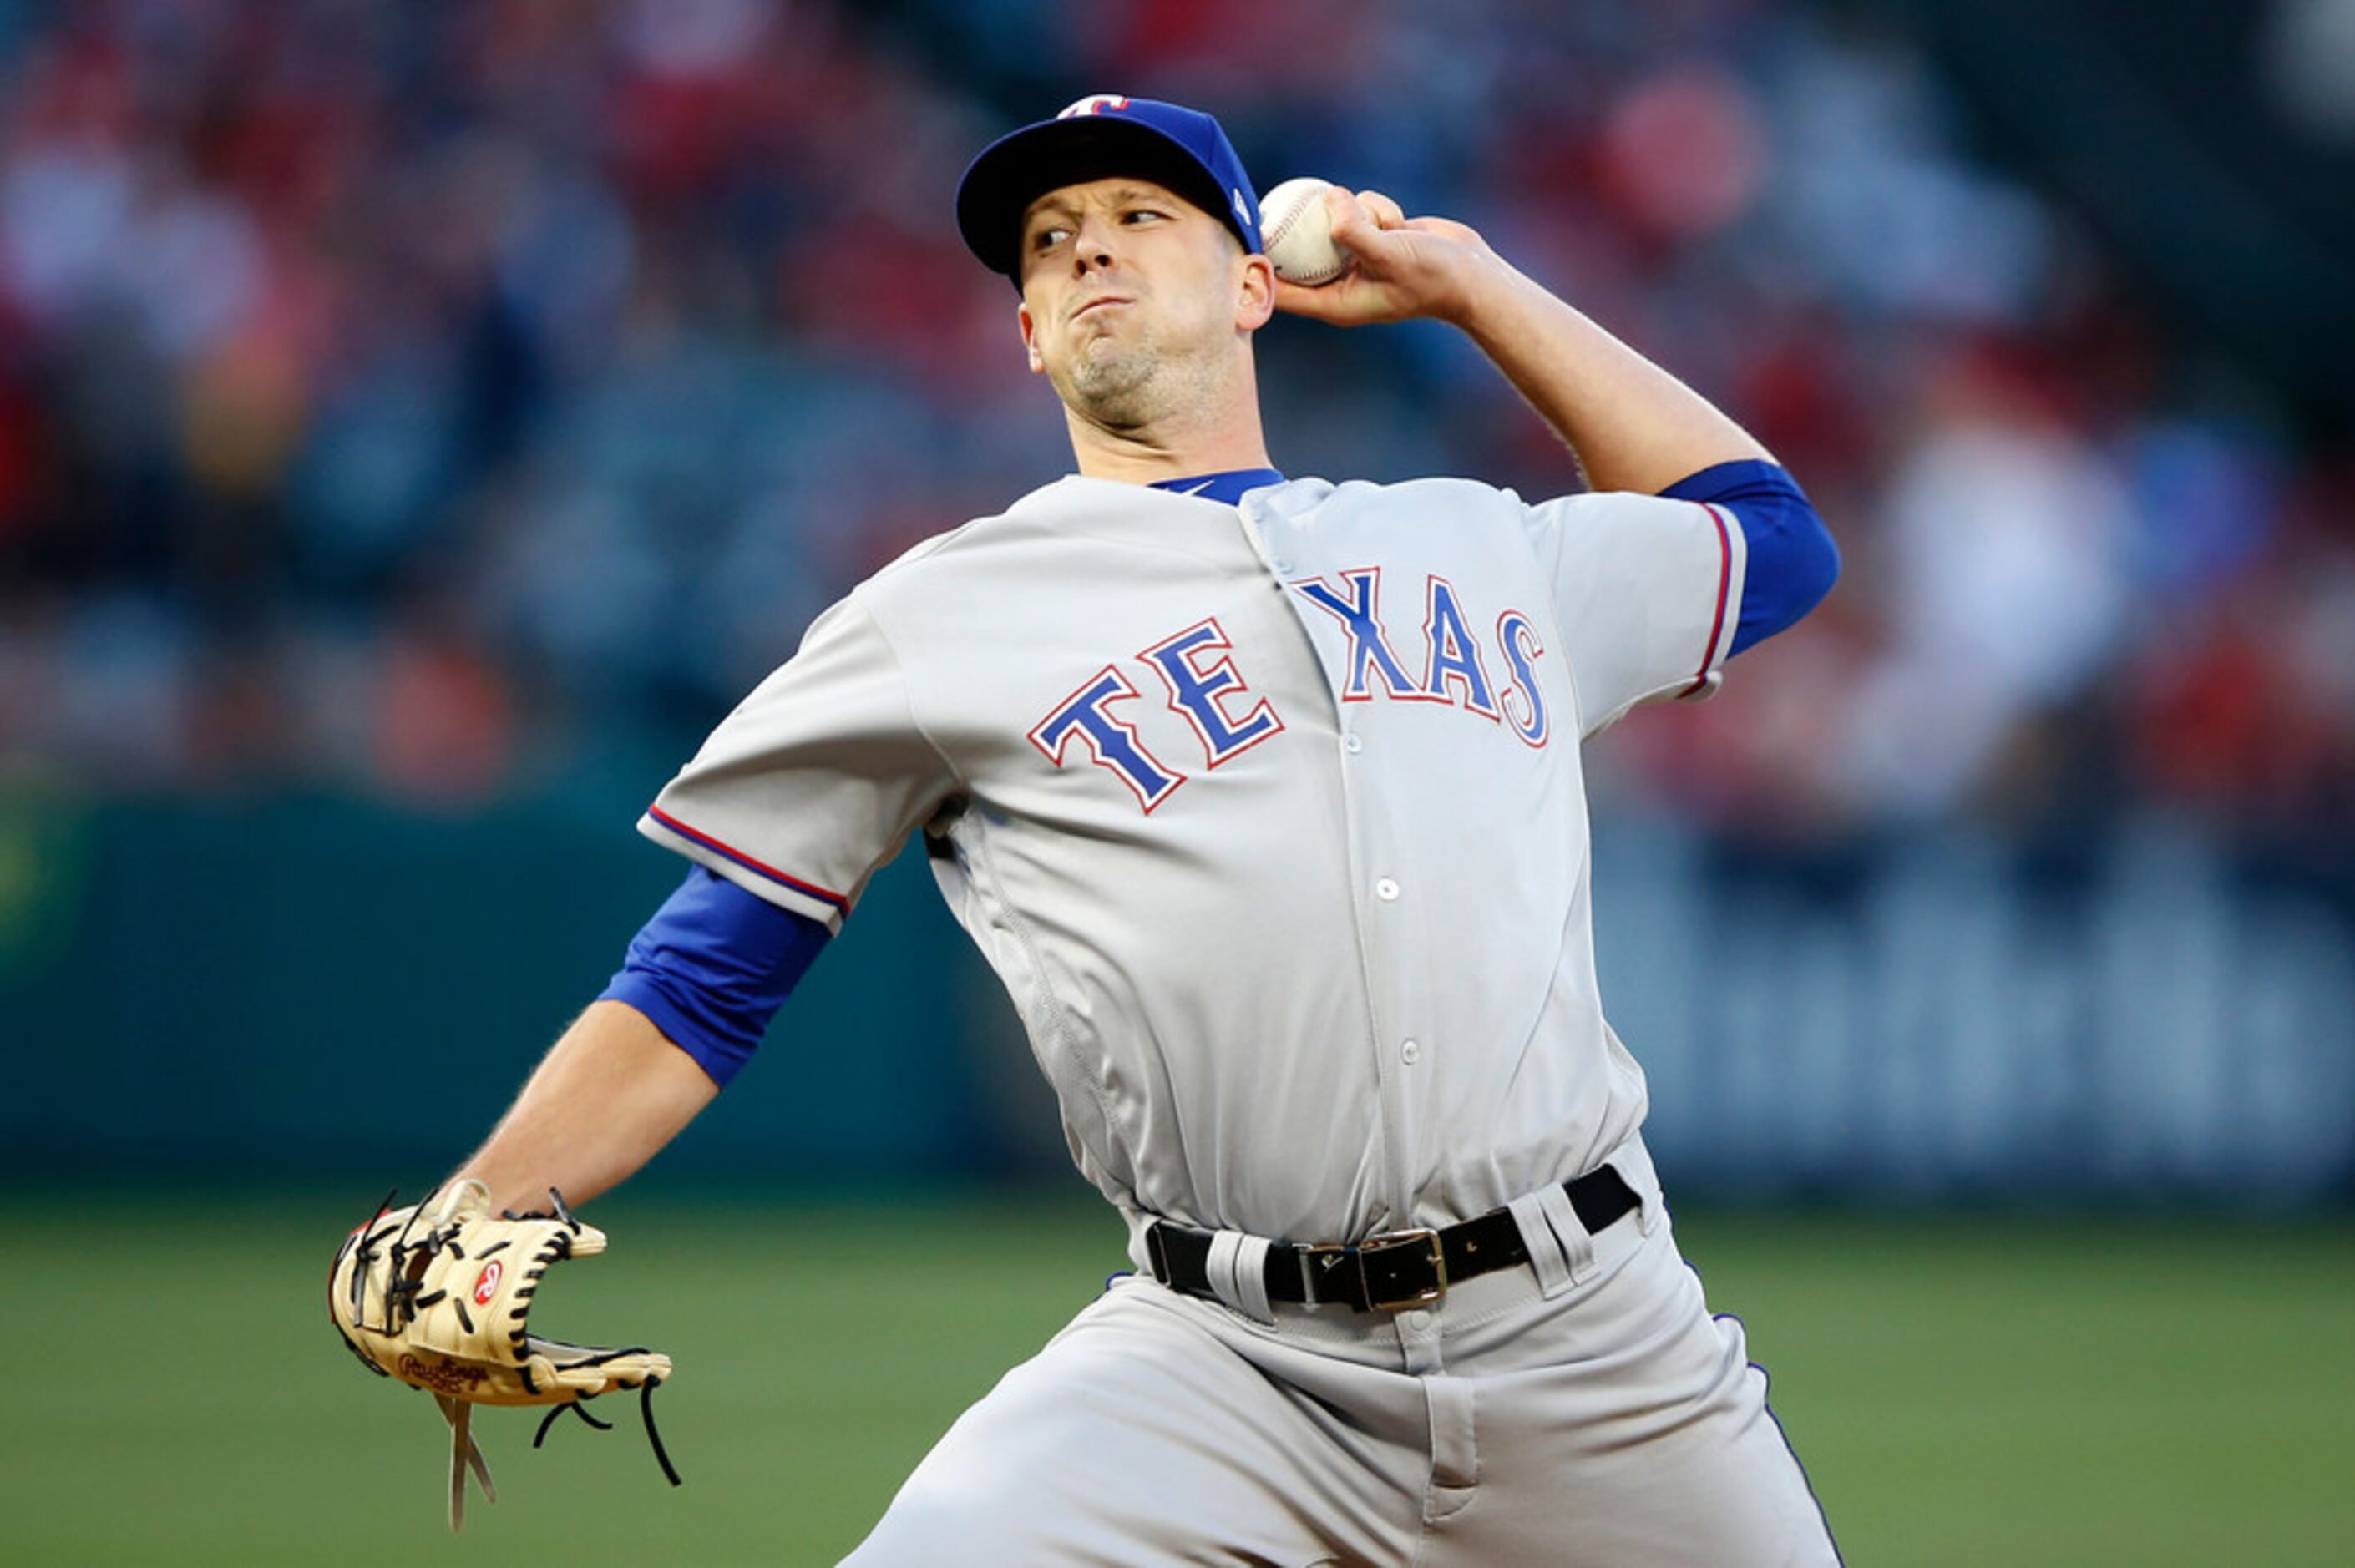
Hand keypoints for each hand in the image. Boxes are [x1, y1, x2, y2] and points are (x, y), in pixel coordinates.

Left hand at [1271, 188, 1505, 328]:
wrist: (1470, 273)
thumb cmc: (1431, 275)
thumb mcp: (1389, 252)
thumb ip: (1356, 230)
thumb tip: (1328, 200)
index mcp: (1335, 302)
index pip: (1283, 291)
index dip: (1260, 269)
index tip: (1246, 239)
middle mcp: (1341, 282)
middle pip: (1298, 255)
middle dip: (1289, 230)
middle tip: (1266, 202)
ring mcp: (1357, 258)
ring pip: (1333, 223)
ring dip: (1355, 213)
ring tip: (1385, 226)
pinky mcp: (1373, 236)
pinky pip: (1358, 211)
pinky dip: (1376, 208)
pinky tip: (1398, 219)